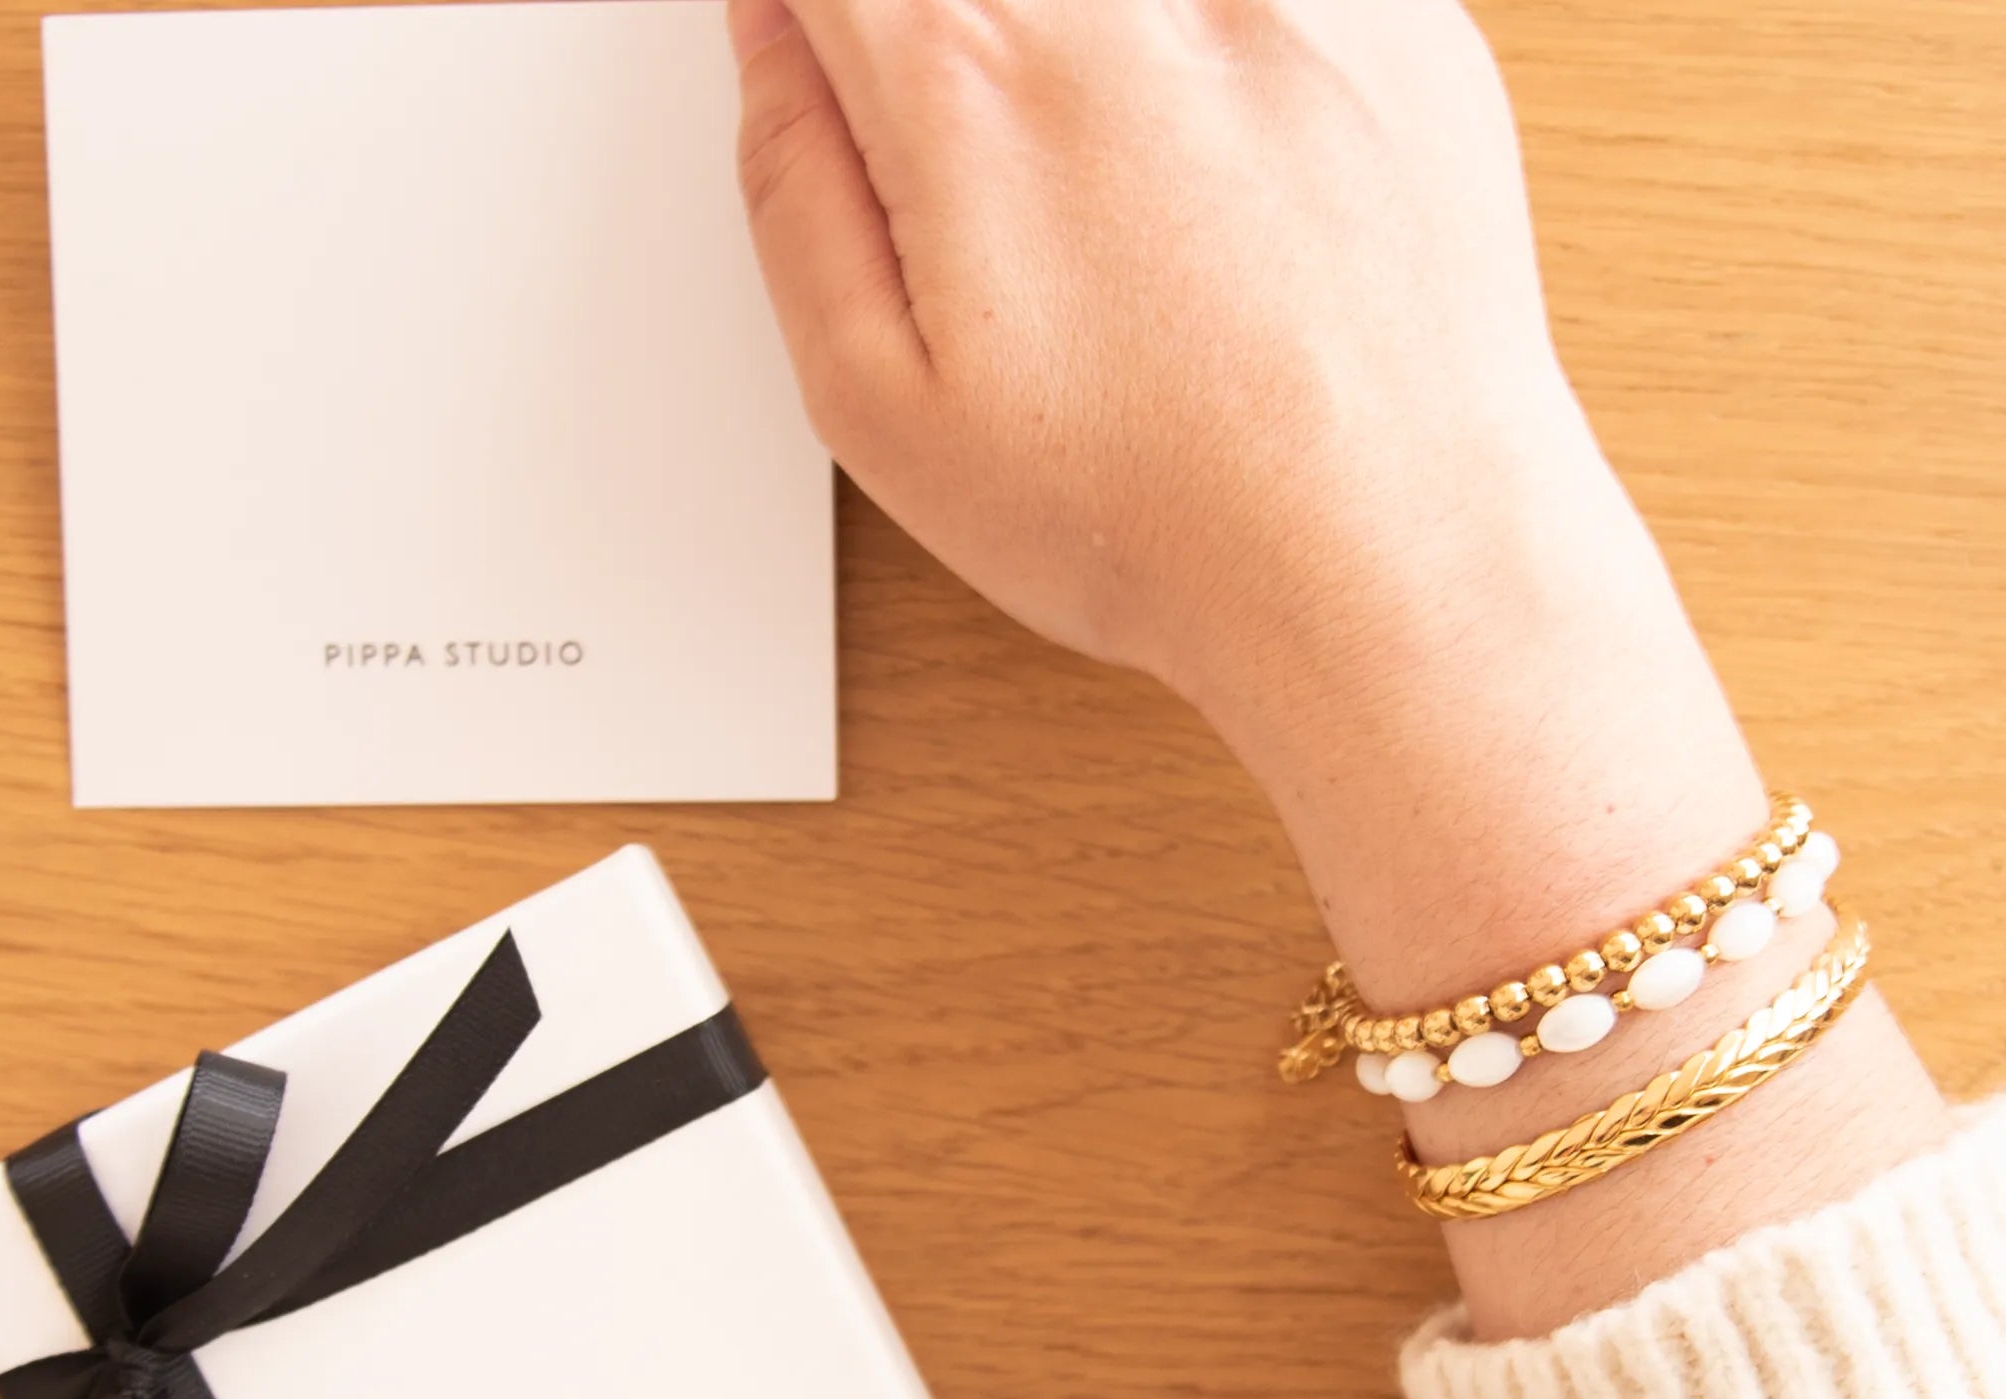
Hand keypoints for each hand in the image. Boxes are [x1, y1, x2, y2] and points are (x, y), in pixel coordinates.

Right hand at [726, 0, 1609, 719]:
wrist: (1391, 564)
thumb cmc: (1158, 521)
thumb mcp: (881, 413)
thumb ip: (794, 193)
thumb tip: (774, 42)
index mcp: (968, 77)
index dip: (829, 25)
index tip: (856, 79)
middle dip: (972, 64)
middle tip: (1003, 194)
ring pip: (1125, 7)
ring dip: (1101, 76)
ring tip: (1126, 222)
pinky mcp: (1402, 19)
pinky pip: (1264, 9)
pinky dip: (1226, 67)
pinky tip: (1235, 197)